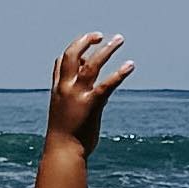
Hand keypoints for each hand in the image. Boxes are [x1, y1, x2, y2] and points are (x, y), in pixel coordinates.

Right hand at [47, 35, 134, 152]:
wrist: (62, 152)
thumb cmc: (64, 136)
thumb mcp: (62, 112)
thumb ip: (72, 97)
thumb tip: (89, 90)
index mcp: (58, 89)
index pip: (61, 62)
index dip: (74, 51)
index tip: (87, 46)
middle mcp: (66, 88)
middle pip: (72, 54)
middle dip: (86, 41)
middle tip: (100, 35)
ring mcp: (77, 95)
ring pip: (91, 64)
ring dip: (106, 49)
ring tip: (119, 39)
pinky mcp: (92, 105)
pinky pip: (107, 84)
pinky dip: (119, 73)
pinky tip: (130, 65)